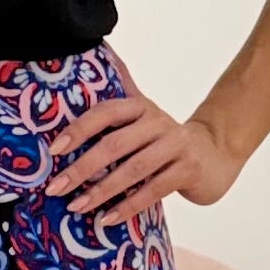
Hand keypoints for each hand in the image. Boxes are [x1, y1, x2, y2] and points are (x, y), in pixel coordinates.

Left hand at [43, 64, 239, 230]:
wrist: (215, 152)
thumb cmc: (166, 138)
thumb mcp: (143, 114)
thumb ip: (123, 86)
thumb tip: (102, 50)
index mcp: (140, 107)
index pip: (105, 112)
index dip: (79, 129)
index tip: (53, 150)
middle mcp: (158, 122)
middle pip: (115, 144)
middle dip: (82, 168)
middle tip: (56, 188)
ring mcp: (176, 145)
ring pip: (133, 169)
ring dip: (102, 191)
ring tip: (76, 207)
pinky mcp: (189, 169)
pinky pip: (154, 190)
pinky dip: (128, 206)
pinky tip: (107, 219)